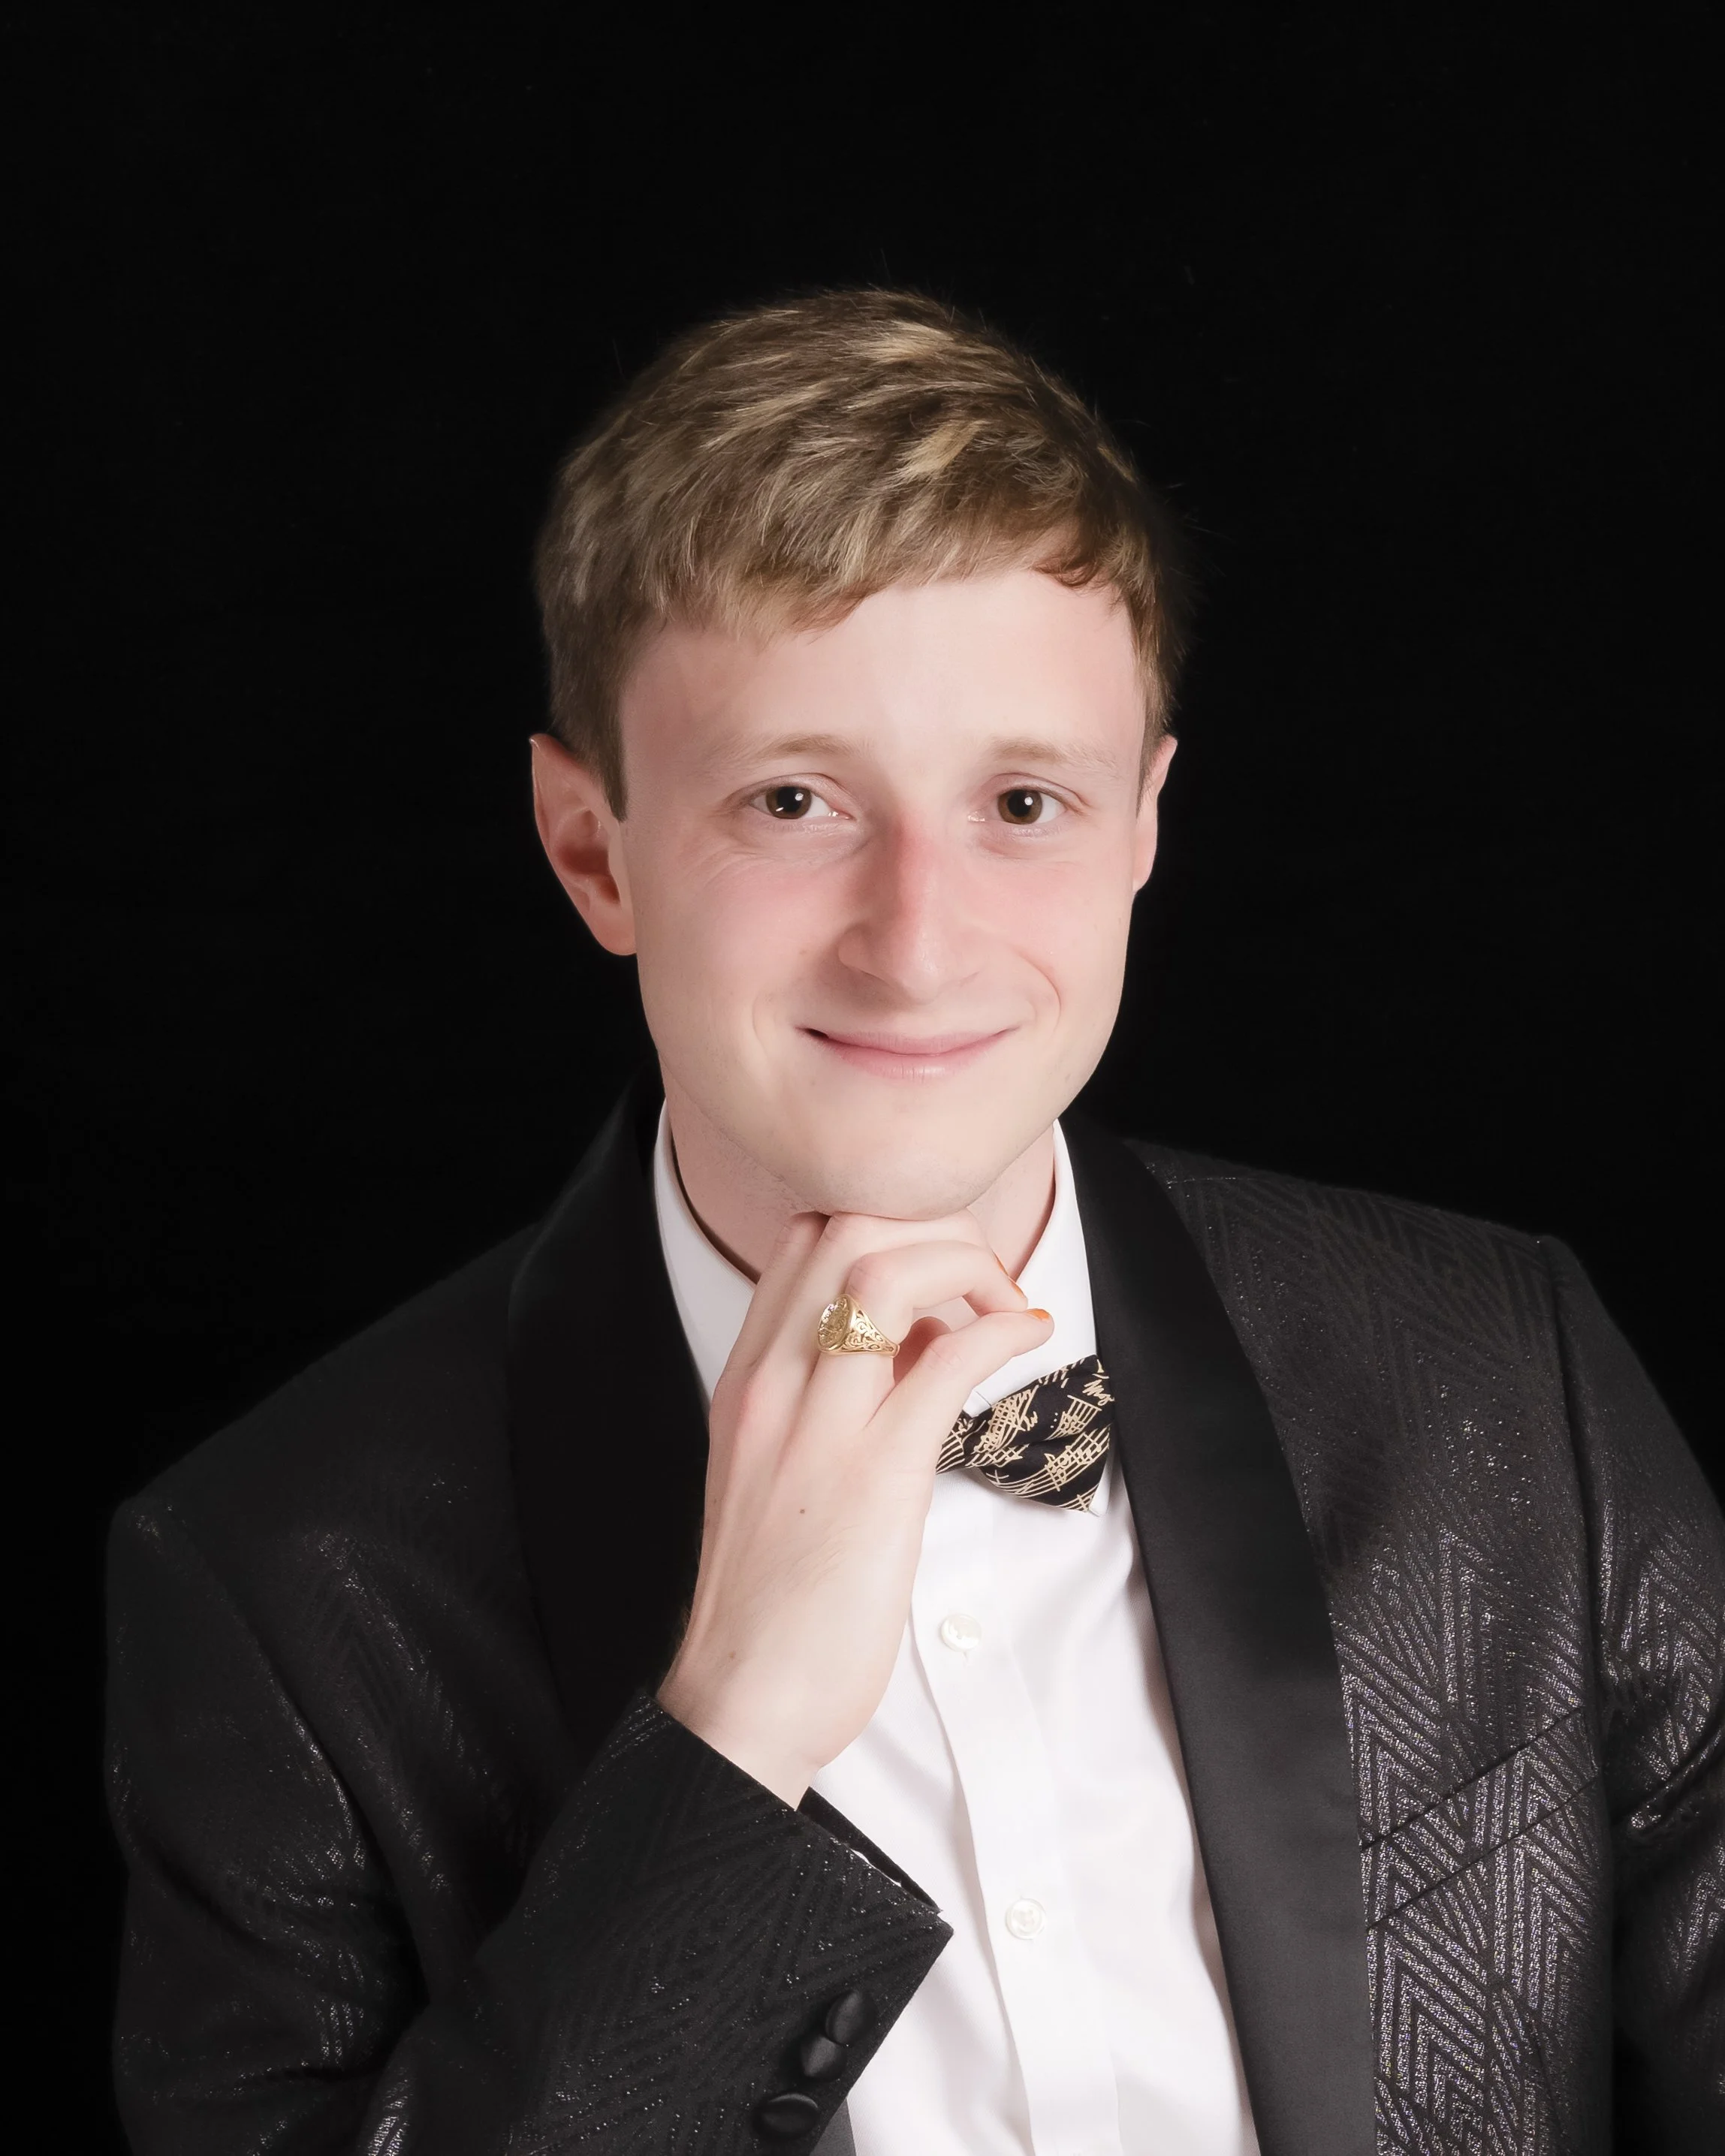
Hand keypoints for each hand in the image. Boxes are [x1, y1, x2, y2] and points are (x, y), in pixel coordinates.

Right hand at [656, 1211, 1053, 1804]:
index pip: (802, 1235)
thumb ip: (835, 1396)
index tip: (938, 1265)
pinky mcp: (872, 1475)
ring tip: (1003, 1304)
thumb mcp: (783, 1469)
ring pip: (884, 1267)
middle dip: (931, 1222)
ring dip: (965, 1263)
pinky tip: (1030, 1337)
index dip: (883, 1219)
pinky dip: (1001, 1329)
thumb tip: (921, 1337)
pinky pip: (945, 1361)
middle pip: (844, 1223)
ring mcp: (814, 1425)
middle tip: (982, 1277)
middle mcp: (769, 1383)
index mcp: (746, 1378)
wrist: (742, 1699)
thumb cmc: (772, 1599)